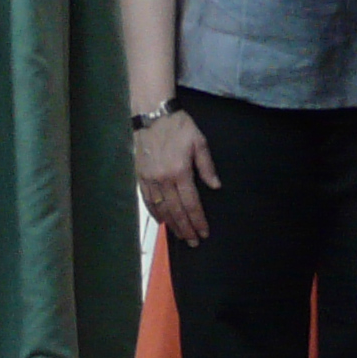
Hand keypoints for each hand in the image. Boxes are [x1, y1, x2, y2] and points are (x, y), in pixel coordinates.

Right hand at [135, 108, 221, 246]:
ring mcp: (150, 179)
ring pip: (161, 208)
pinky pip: (148, 200)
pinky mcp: (140, 176)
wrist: (152, 115)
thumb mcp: (199, 142)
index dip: (198, 220)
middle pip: (176, 211)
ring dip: (171, 224)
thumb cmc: (179, 127)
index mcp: (180, 172)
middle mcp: (163, 179)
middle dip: (186, 228)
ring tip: (181, 236)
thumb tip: (215, 186)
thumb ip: (207, 166)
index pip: (191, 203)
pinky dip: (155, 213)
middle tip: (194, 241)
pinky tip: (161, 221)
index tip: (204, 232)